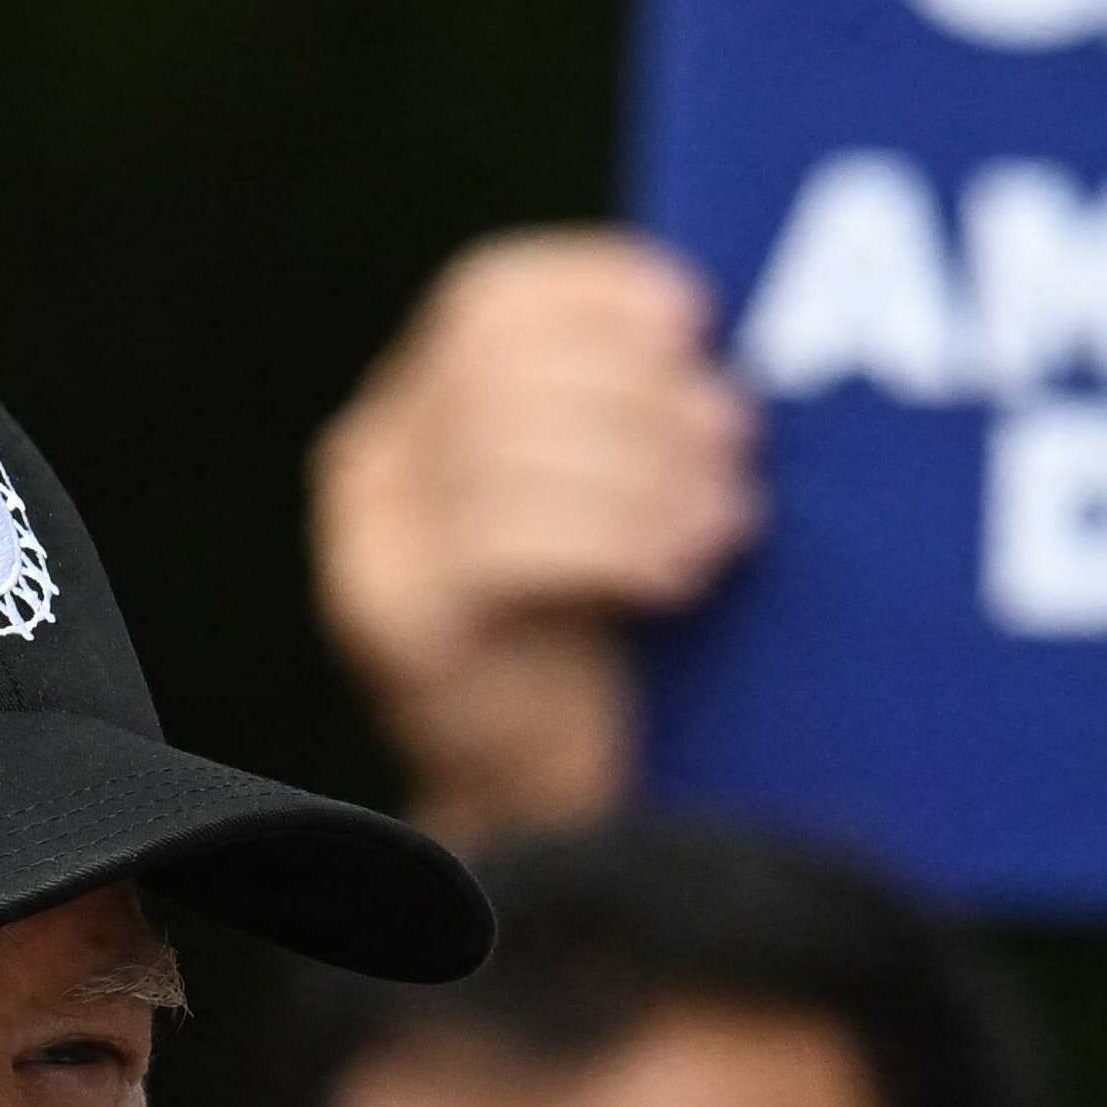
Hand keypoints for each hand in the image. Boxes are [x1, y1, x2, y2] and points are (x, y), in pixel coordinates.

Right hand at [308, 230, 751, 843]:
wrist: (544, 818)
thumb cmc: (600, 644)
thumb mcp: (603, 501)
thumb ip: (616, 414)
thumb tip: (700, 336)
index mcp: (416, 409)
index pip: (488, 296)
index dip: (598, 288)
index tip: (696, 317)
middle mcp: (370, 463)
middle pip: (502, 365)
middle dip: (640, 392)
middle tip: (736, 437)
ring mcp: (370, 545)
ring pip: (505, 447)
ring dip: (643, 473)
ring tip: (727, 520)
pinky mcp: (395, 623)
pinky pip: (505, 540)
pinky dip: (612, 543)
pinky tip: (677, 578)